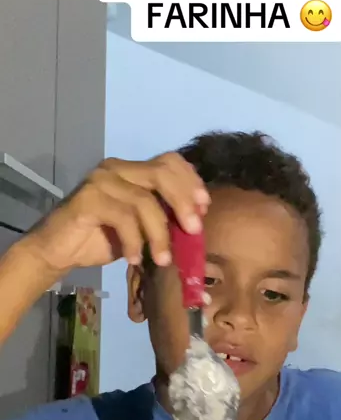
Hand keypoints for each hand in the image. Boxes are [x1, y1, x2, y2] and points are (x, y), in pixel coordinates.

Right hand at [23, 154, 209, 275]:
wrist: (58, 251)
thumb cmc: (101, 239)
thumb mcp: (141, 228)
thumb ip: (163, 217)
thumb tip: (197, 222)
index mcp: (132, 170)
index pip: (169, 161)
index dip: (190, 181)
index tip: (204, 207)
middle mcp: (117, 168)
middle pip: (162, 173)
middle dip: (183, 201)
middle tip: (194, 230)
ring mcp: (101, 181)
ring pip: (145, 201)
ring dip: (160, 234)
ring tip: (163, 259)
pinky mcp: (88, 199)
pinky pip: (123, 217)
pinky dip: (134, 241)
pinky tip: (135, 258)